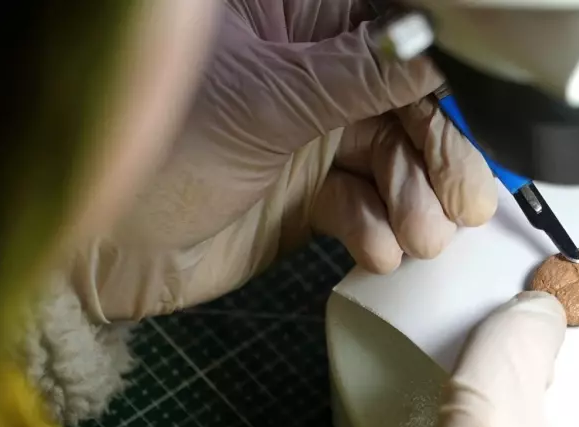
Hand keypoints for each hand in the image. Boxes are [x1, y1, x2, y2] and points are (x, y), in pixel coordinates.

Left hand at [69, 0, 495, 321]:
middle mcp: (311, 74)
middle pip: (407, 105)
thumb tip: (439, 52)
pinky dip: (376, 231)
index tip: (475, 118)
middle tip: (462, 204)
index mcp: (295, 22)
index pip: (395, 36)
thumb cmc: (156, 149)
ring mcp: (311, 137)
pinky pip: (365, 206)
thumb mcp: (269, 103)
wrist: (103, 251)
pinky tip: (374, 251)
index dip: (441, 78)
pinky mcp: (309, 196)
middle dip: (439, 157)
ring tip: (421, 238)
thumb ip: (361, 76)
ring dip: (415, 203)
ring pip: (394, 162)